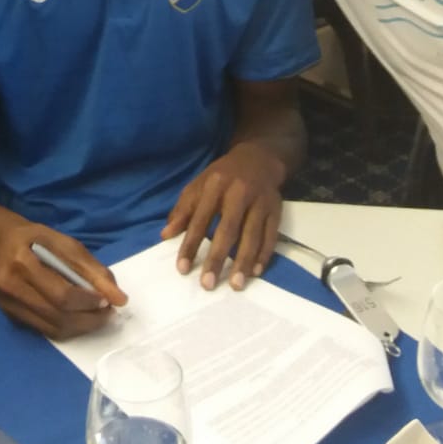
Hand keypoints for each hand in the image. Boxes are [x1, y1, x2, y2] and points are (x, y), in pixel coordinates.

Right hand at [0, 222, 127, 338]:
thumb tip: (119, 298)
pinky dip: (67, 327)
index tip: (108, 300)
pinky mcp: (10, 316)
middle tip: (108, 313)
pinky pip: (45, 330)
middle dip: (90, 319)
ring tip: (97, 316)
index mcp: (22, 262)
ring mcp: (8, 305)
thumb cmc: (33, 238)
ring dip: (81, 327)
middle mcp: (11, 287)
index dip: (89, 302)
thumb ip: (91, 268)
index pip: (62, 295)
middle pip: (58, 316)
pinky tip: (78, 317)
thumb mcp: (64, 242)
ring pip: (53, 329)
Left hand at [161, 143, 284, 290]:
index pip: (200, 219)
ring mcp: (260, 202)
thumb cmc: (223, 176)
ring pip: (252, 235)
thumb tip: (166, 235)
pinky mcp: (276, 210)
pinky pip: (271, 236)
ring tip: (235, 284)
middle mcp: (239, 192)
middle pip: (228, 229)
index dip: (190, 244)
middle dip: (217, 258)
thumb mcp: (198, 185)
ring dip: (243, 262)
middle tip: (208, 284)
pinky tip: (255, 272)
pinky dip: (264, 255)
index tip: (183, 269)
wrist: (258, 158)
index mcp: (215, 185)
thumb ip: (183, 209)